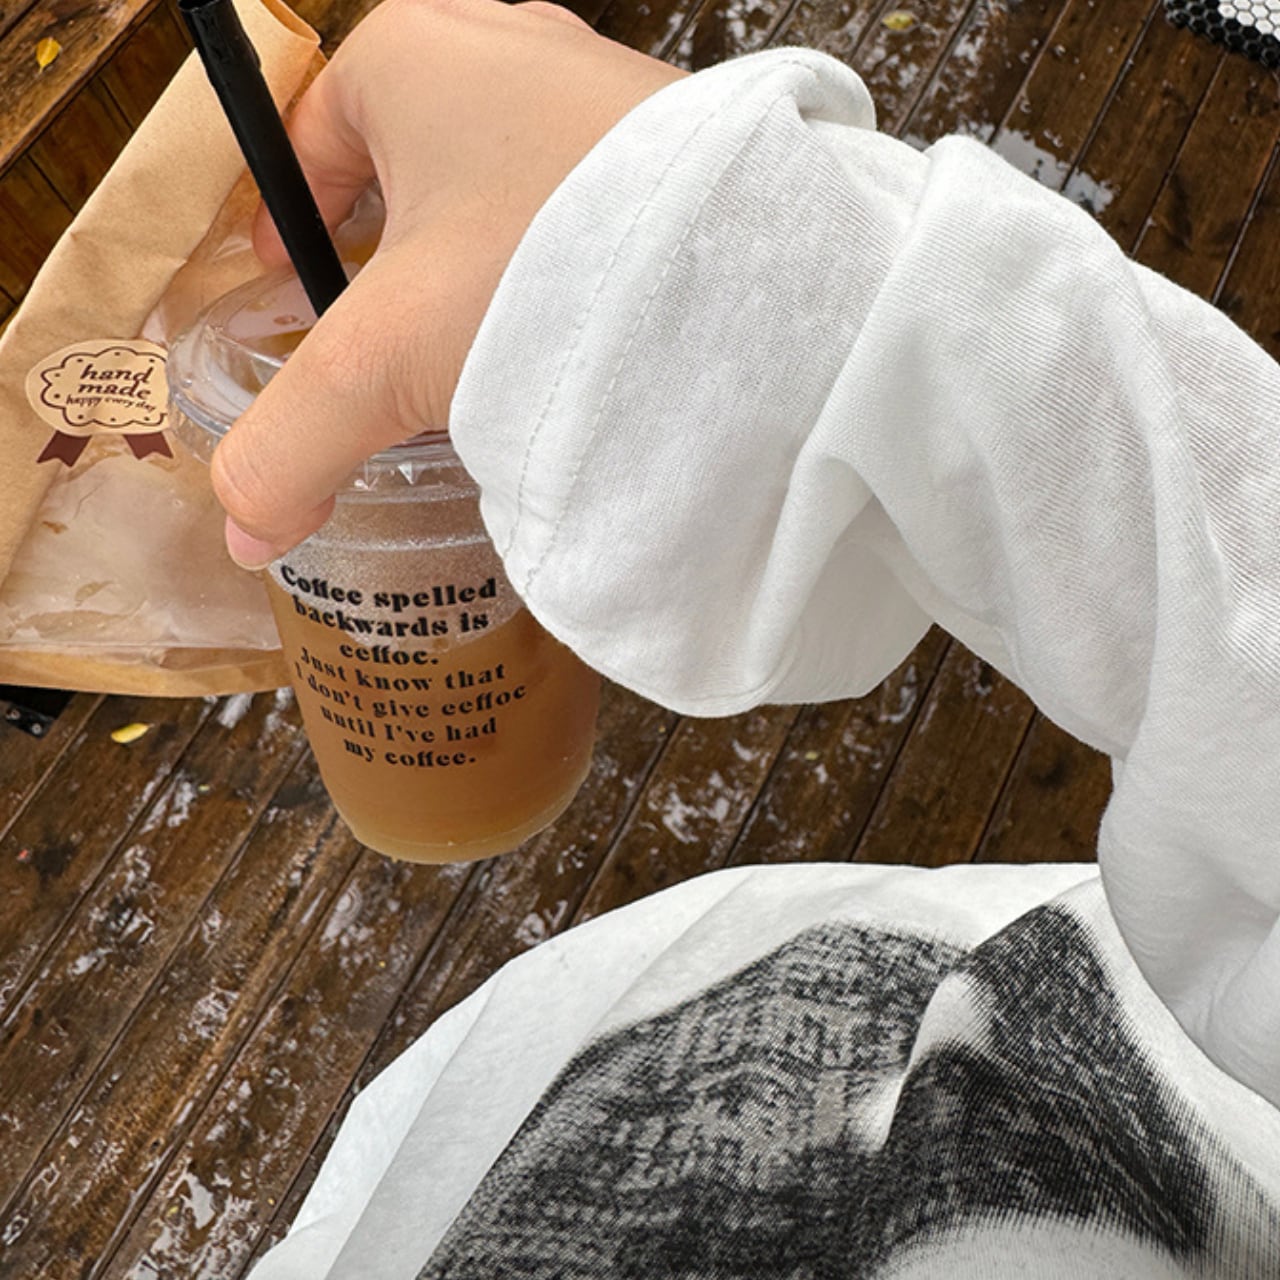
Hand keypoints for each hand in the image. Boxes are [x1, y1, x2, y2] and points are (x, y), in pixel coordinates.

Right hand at [211, 0, 684, 567]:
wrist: (748, 276)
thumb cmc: (546, 271)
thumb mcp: (387, 360)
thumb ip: (294, 442)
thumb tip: (243, 527)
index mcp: (411, 56)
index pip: (309, 133)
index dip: (292, 217)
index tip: (296, 287)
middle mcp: (508, 46)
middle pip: (406, 162)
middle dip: (392, 252)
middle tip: (393, 340)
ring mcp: (599, 88)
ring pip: (500, 182)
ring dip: (482, 265)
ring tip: (485, 352)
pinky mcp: (669, 145)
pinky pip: (580, 202)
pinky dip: (561, 265)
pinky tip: (572, 332)